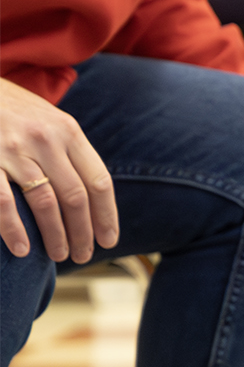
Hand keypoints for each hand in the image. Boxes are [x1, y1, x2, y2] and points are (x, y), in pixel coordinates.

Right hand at [0, 77, 118, 261]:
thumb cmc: (14, 110)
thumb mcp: (50, 122)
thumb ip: (71, 152)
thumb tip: (93, 197)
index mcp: (68, 131)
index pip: (99, 181)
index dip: (106, 216)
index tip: (109, 240)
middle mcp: (46, 140)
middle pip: (76, 197)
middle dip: (83, 232)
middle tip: (83, 255)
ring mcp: (14, 149)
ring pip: (46, 203)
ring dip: (56, 236)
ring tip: (60, 256)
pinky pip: (3, 201)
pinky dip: (13, 228)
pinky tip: (22, 248)